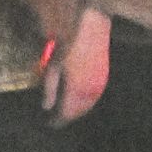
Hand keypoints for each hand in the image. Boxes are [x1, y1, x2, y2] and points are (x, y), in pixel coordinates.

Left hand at [42, 7, 111, 124]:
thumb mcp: (52, 66)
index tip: (50, 124)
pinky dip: (86, 103)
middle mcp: (90, 89)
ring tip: (68, 113)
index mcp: (76, 88)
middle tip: (57, 120)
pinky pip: (95, 96)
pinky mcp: (104, 76)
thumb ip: (50, 88)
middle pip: (79, 111)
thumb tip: (47, 108)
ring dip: (78, 111)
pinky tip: (79, 101)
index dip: (58, 120)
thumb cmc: (67, 43)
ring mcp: (99, 82)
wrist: (90, 27)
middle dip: (68, 117)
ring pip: (89, 105)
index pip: (67, 112)